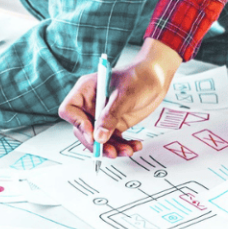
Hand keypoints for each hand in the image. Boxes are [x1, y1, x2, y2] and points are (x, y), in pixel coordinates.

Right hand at [58, 38, 181, 157]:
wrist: (157, 77)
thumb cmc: (140, 76)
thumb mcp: (124, 95)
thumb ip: (110, 116)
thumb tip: (98, 137)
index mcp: (85, 91)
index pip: (69, 110)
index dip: (78, 124)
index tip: (93, 135)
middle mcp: (90, 105)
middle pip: (83, 130)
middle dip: (97, 143)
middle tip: (110, 151)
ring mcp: (101, 116)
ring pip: (99, 139)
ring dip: (112, 148)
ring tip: (127, 150)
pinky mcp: (114, 124)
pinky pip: (113, 140)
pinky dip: (122, 145)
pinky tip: (133, 145)